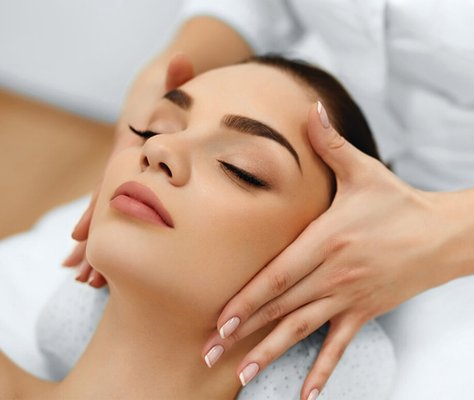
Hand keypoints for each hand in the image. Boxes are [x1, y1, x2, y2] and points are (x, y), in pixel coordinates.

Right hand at [62, 54, 195, 287]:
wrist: (169, 94)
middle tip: (85, 278)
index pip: (109, 184)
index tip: (79, 239)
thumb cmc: (171, 90)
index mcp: (130, 152)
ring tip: (90, 283)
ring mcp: (134, 181)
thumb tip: (182, 59)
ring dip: (102, 250)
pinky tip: (108, 268)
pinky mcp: (146, 188)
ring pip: (116, 221)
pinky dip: (118, 241)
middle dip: (94, 243)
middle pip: (107, 210)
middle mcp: (127, 170)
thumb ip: (173, 76)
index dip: (95, 211)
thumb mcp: (168, 83)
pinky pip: (130, 219)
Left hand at [201, 103, 472, 398]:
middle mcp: (335, 273)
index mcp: (327, 239)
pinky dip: (322, 371)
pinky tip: (305, 395)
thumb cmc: (399, 201)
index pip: (278, 275)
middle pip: (282, 308)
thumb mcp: (364, 171)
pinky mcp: (366, 311)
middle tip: (208, 353)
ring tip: (241, 374)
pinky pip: (340, 345)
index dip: (247, 299)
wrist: (446, 234)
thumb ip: (331, 143)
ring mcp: (351, 296)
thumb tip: (311, 107)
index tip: (219, 320)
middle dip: (244, 332)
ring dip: (270, 353)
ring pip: (303, 330)